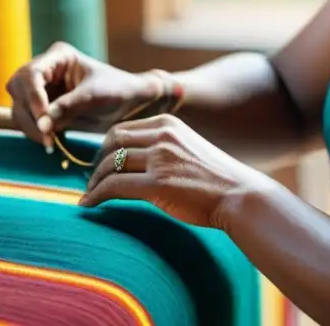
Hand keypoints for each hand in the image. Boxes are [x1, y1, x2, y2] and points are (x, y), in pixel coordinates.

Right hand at [5, 41, 160, 145]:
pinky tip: (51, 142)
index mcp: (59, 57)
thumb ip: (68, 107)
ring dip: (31, 127)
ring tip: (51, 143)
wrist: (129, 103)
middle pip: (19, 89)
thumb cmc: (116, 90)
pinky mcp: (42, 107)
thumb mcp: (95, 97)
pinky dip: (35, 133)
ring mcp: (41, 89)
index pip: (32, 73)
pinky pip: (27, 120)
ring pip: (19, 107)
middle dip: (30, 114)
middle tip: (47, 136)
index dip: (33, 96)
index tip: (44, 119)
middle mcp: (46, 70)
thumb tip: (44, 123)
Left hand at [80, 114, 267, 228]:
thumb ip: (164, 147)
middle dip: (96, 161)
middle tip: (92, 179)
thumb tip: (136, 158)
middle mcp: (162, 135)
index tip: (100, 163)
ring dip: (93, 181)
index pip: (122, 129)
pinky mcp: (158, 184)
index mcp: (168, 123)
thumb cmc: (217, 178)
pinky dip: (95, 196)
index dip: (105, 147)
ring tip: (89, 195)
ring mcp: (160, 159)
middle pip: (112, 142)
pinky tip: (88, 205)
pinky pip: (114, 187)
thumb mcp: (188, 148)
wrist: (241, 195)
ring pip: (110, 164)